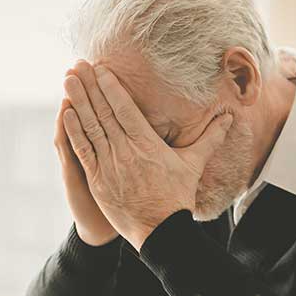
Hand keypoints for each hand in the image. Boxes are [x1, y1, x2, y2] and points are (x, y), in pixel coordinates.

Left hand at [62, 62, 231, 249]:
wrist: (161, 230)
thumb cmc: (177, 197)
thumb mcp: (194, 164)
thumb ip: (209, 137)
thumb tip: (229, 118)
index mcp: (147, 143)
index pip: (125, 108)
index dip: (110, 86)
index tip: (100, 69)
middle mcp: (125, 151)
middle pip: (104, 112)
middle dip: (89, 86)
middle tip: (78, 65)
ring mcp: (109, 165)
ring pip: (90, 127)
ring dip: (77, 102)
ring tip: (68, 80)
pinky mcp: (97, 180)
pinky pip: (83, 150)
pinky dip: (74, 131)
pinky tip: (66, 113)